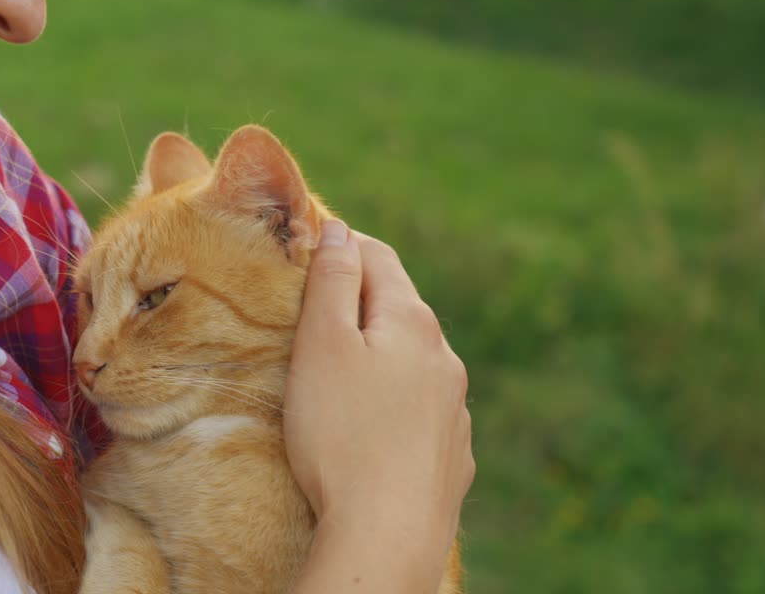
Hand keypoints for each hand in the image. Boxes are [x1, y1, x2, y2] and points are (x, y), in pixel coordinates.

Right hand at [284, 220, 472, 570]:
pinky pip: (421, 410)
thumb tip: (340, 230)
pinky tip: (371, 426)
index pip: (378, 257)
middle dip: (360, 300)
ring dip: (380, 354)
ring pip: (413, 362)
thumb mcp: (322, 346)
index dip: (342, 244)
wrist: (389, 534)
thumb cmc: (342, 435)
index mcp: (412, 322)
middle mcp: (444, 358)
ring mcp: (454, 409)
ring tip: (339, 374)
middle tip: (314, 308)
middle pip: (399, 307)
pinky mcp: (451, 454)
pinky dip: (394, 402)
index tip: (310, 246)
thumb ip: (332, 282)